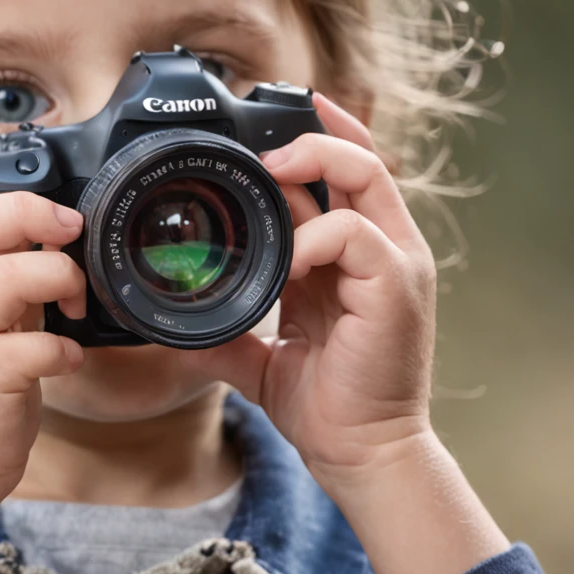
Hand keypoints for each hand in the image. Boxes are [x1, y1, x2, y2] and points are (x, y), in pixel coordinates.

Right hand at [0, 192, 86, 526]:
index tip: (64, 220)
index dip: (18, 204)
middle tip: (72, 234)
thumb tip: (59, 243)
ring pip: (7, 276)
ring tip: (74, 310)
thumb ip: (12, 286)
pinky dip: (64, 349)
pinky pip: (36, 345)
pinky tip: (66, 361)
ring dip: (61, 280)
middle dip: (32, 217)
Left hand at [182, 92, 437, 487]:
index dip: (315, 137)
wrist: (362, 455)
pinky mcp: (397, 286)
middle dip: (312, 132)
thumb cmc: (327, 403)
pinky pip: (354, 235)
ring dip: (313, 163)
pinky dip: (314, 238)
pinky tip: (286, 265)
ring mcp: (395, 264)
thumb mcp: (267, 355)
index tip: (271, 118)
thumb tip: (175, 328)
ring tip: (269, 172)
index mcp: (354, 257)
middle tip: (261, 140)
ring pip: (364, 176)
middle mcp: (382, 249)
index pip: (345, 174)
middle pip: (360, 157)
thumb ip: (230, 331)